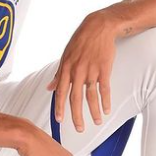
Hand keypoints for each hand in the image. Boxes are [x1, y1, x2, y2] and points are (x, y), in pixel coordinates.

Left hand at [46, 10, 115, 131]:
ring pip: (91, 96)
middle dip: (76, 115)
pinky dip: (106, 100)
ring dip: (93, 111)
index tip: (59, 120)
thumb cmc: (81, 40)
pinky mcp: (104, 69)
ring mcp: (91, 70)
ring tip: (96, 122)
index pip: (61, 92)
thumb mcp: (65, 55)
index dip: (60, 107)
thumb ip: (58, 73)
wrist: (99, 26)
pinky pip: (105, 88)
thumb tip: (49, 87)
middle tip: (79, 128)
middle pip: (75, 98)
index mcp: (66, 68)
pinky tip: (106, 109)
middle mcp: (77, 71)